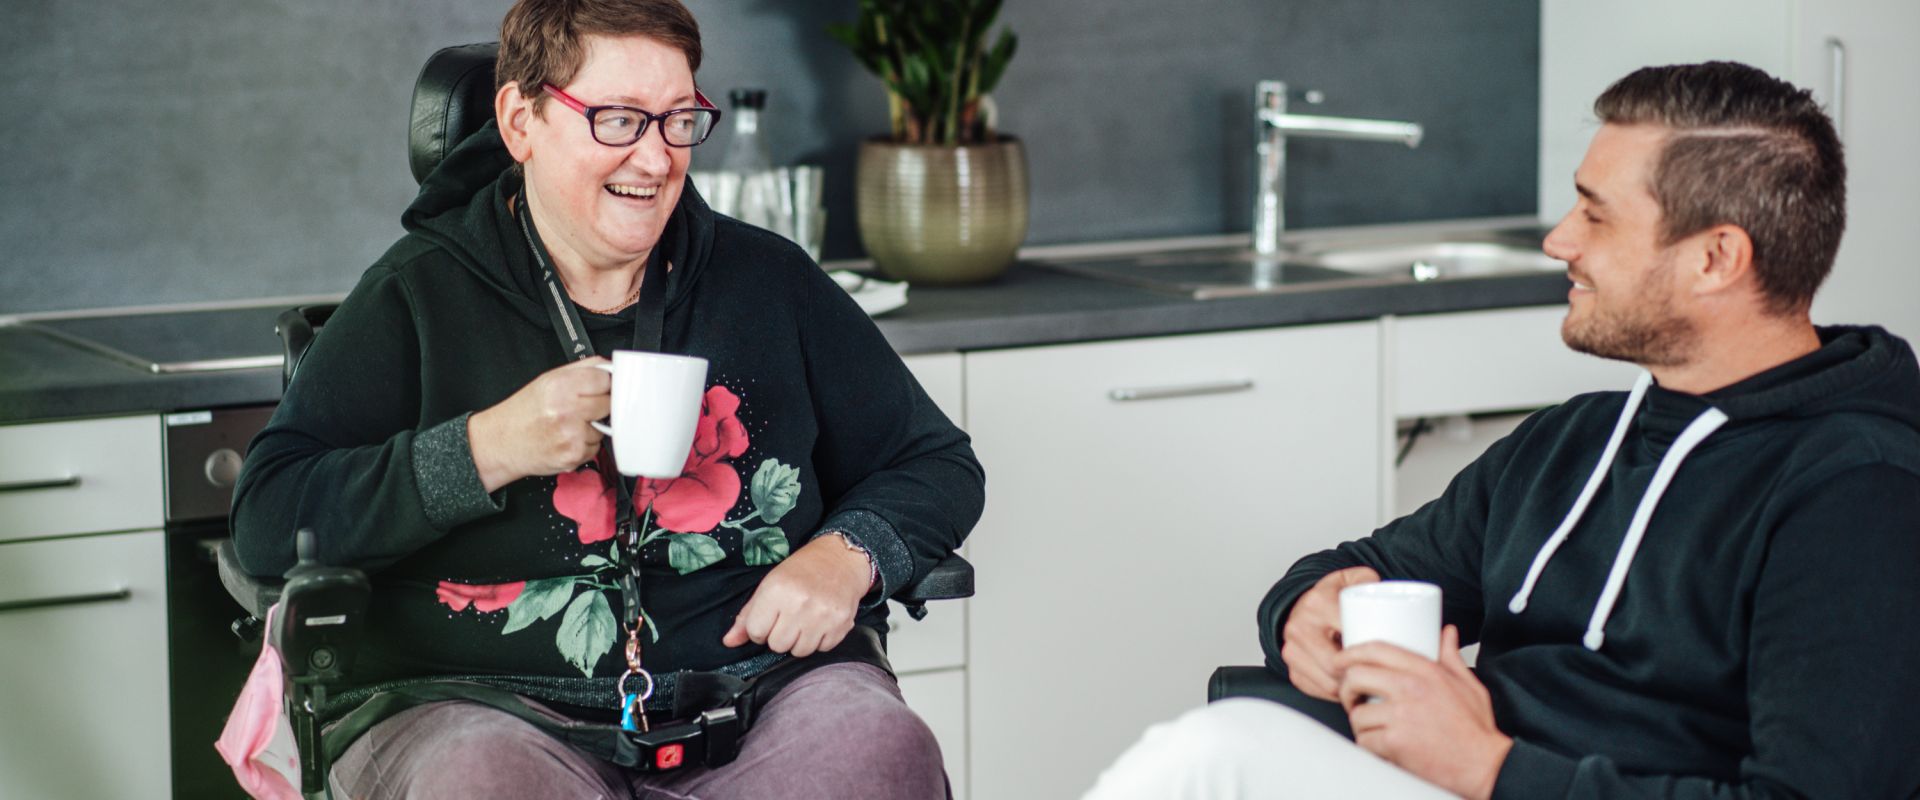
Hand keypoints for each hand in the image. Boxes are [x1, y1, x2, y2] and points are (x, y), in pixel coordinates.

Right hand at [469, 359, 611, 491]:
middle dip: (599, 405)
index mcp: (560, 386)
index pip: (605, 379)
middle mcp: (566, 410)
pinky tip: (567, 439)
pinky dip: (585, 444)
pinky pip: (596, 447)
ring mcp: (571, 435)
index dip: (602, 383)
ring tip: (568, 425)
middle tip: (579, 408)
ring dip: (592, 427)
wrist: (501, 442)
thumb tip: (609, 367)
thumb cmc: (524, 412)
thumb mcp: (548, 379)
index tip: (597, 388)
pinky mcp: (573, 455)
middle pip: (609, 403)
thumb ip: (582, 369)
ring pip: (604, 428)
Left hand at [721, 536, 873, 656]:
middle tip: (789, 619)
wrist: (841, 559)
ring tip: (805, 621)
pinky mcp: (842, 624)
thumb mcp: (769, 585)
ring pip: (800, 651)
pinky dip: (819, 640)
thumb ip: (747, 615)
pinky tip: (820, 622)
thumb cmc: (800, 571)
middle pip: (777, 645)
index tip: (770, 618)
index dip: (760, 628)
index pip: (756, 632)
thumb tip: (728, 642)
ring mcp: (823, 616)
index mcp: (777, 591)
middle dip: (780, 636)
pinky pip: (822, 649)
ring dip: (800, 641)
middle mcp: (800, 604)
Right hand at [1280, 566, 1380, 700]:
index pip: (1348, 635)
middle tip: (1378, 671)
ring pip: (1328, 683)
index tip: (1385, 653)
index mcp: (1317, 603)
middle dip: (1359, 673)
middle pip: (1336, 665)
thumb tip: (1390, 603)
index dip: (1369, 649)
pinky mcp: (1292, 669)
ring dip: (1350, 686)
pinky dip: (1337, 693)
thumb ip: (1373, 581)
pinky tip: (1349, 682)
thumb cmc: (1334, 595)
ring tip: (1366, 678)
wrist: (1304, 603)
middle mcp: (1298, 627)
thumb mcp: (1354, 578)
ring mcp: (1291, 650)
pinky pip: (1318, 691)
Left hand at [1335, 625, 1511, 799]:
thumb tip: (1446, 633)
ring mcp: (1401, 715)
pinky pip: (1364, 740)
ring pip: (1357, 713)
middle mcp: (1410, 688)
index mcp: (1426, 670)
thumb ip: (1451, 657)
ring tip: (1370, 727)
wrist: (1484, 764)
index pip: (1376, 649)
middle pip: (1356, 676)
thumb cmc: (1476, 727)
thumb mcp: (1468, 684)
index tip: (1341, 661)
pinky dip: (1368, 745)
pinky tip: (1379, 746)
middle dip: (1346, 688)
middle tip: (1351, 698)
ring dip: (1359, 723)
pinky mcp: (1395, 741)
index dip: (1351, 653)